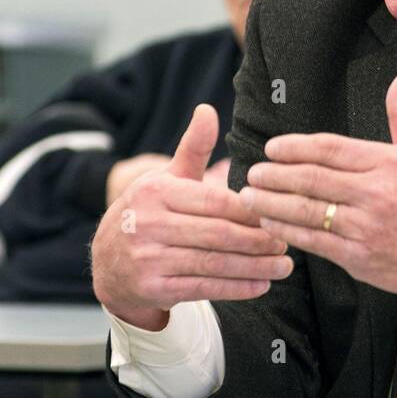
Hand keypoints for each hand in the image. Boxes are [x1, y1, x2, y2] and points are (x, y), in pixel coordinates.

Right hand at [91, 104, 293, 330]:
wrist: (108, 265)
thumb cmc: (149, 213)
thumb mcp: (166, 179)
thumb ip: (192, 148)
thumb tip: (207, 109)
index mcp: (155, 191)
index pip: (213, 201)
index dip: (249, 210)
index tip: (277, 213)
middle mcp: (147, 224)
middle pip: (217, 233)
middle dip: (258, 240)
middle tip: (287, 242)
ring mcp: (148, 259)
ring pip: (214, 263)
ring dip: (255, 267)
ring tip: (284, 266)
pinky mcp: (152, 288)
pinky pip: (203, 287)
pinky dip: (236, 288)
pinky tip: (261, 285)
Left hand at [238, 71, 396, 318]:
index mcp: (389, 162)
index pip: (330, 148)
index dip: (294, 147)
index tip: (272, 148)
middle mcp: (376, 192)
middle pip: (311, 178)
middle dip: (275, 175)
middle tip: (252, 172)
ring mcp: (366, 226)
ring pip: (307, 210)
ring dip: (271, 204)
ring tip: (248, 197)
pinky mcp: (360, 257)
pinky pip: (314, 241)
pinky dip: (288, 231)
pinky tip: (270, 224)